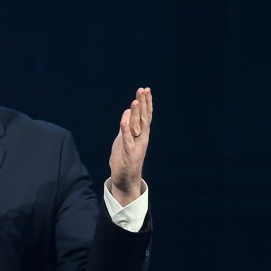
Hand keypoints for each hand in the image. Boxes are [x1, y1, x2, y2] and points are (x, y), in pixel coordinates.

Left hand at [109, 87, 152, 206]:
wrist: (126, 180)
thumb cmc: (125, 159)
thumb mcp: (125, 140)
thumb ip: (127, 127)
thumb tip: (128, 112)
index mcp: (141, 134)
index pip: (145, 115)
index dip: (146, 102)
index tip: (146, 90)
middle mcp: (142, 138)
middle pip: (143, 117)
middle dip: (143, 103)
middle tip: (143, 90)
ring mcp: (137, 145)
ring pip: (137, 126)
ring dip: (136, 114)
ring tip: (135, 101)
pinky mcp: (129, 153)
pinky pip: (127, 139)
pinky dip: (125, 129)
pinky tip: (124, 119)